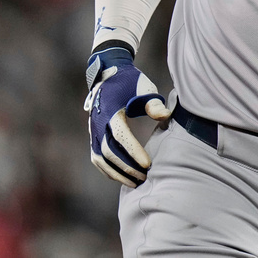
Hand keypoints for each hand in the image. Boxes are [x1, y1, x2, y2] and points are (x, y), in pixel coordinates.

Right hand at [83, 47, 170, 187]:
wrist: (109, 75)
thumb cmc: (131, 82)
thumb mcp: (145, 88)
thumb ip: (153, 104)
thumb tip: (165, 116)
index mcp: (110, 111)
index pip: (120, 137)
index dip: (133, 152)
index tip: (148, 164)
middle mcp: (97, 123)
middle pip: (109, 152)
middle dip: (127, 167)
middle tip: (145, 176)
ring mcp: (92, 131)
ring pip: (100, 159)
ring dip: (117, 172)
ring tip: (136, 182)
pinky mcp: (92, 136)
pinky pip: (97, 158)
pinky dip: (108, 170)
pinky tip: (124, 177)